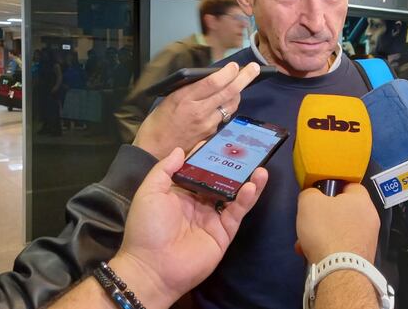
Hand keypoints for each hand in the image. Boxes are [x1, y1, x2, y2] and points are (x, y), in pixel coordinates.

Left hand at [112, 147, 267, 307]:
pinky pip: (238, 212)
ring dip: (247, 180)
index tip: (221, 139)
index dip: (208, 155)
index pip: (198, 169)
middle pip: (220, 180)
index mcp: (180, 193)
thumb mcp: (149, 192)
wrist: (153, 267)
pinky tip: (253, 185)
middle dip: (232, 166)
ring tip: (259, 165)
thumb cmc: (147, 227)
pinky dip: (247, 198)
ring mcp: (213, 217)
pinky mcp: (224, 232)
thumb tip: (180, 150)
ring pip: (234, 195)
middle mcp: (198, 203)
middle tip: (247, 149)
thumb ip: (164, 169)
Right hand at [134, 62, 259, 158]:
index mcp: (185, 99)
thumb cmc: (159, 122)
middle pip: (228, 92)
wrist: (154, 150)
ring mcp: (208, 124)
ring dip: (238, 92)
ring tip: (241, 82)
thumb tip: (209, 79)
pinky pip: (225, 116)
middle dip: (244, 78)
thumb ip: (188, 89)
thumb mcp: (169, 99)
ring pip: (231, 105)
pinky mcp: (211, 134)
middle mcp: (199, 111)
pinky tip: (228, 100)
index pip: (212, 83)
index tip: (235, 65)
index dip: (227, 73)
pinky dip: (228, 106)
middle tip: (255, 68)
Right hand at [296, 184, 378, 263]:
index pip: (350, 185)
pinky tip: (314, 255)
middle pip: (343, 211)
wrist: (339, 271)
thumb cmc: (326, 230)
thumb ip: (310, 193)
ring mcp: (368, 240)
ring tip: (305, 243)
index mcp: (362, 200)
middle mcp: (370, 219)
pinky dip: (329, 249)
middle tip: (309, 222)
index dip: (333, 187)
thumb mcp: (309, 202)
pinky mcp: (362, 258)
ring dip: (322, 235)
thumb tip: (313, 197)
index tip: (319, 195)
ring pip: (340, 231)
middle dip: (323, 217)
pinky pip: (343, 247)